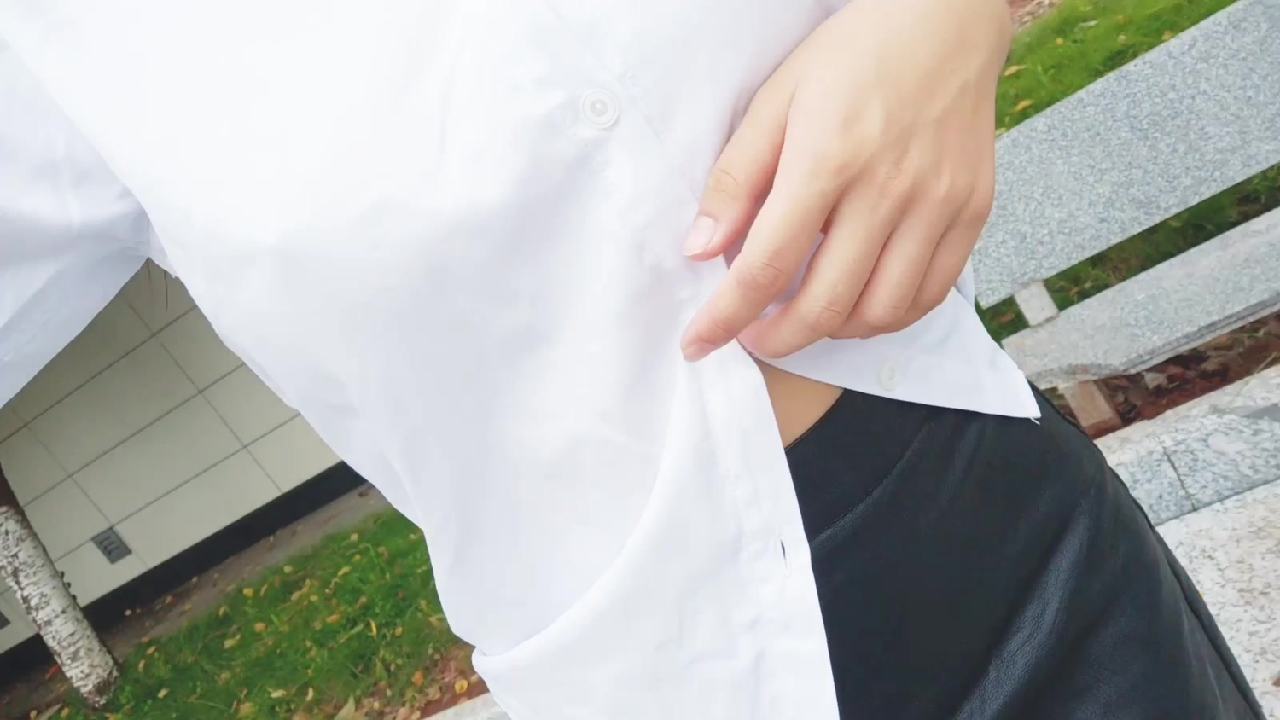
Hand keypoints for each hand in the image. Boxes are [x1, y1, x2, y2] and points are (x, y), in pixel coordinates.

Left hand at [679, 0, 1012, 361]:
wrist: (946, 19)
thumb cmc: (854, 55)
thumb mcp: (776, 101)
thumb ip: (735, 180)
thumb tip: (699, 251)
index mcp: (828, 158)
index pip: (766, 266)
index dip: (725, 318)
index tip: (698, 343)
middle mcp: (889, 189)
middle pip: (825, 304)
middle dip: (778, 339)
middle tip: (754, 336)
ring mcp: (939, 204)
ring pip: (881, 313)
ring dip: (833, 330)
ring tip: (806, 313)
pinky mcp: (973, 210)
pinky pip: (931, 295)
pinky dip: (888, 317)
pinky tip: (859, 302)